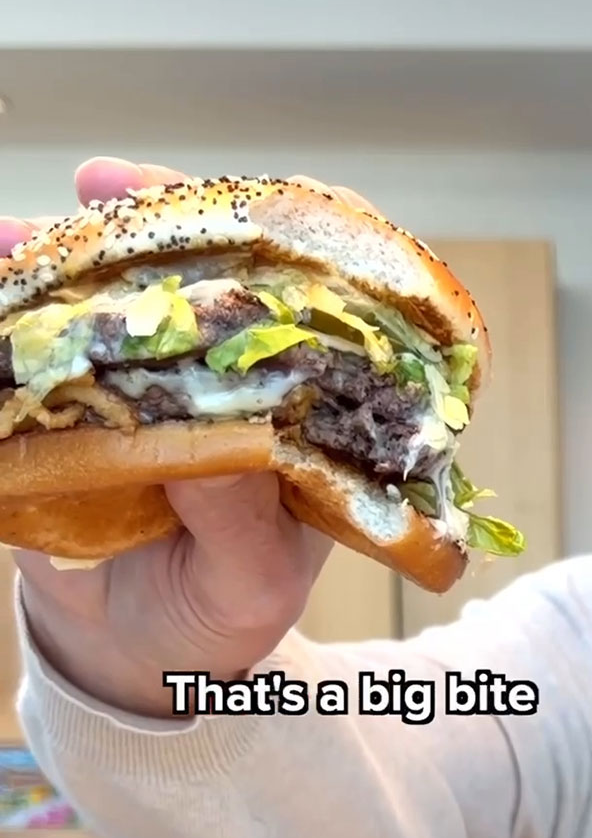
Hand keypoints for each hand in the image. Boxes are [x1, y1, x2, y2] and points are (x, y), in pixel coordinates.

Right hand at [1, 158, 377, 717]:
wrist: (133, 648)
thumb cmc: (216, 616)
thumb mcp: (249, 583)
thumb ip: (243, 521)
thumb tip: (215, 443)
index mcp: (302, 412)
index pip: (316, 302)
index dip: (288, 243)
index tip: (243, 214)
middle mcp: (234, 381)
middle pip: (213, 274)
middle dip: (162, 224)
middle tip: (109, 189)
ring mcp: (158, 385)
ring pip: (124, 297)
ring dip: (71, 257)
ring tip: (19, 237)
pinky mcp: (90, 404)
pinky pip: (53, 350)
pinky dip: (17, 318)